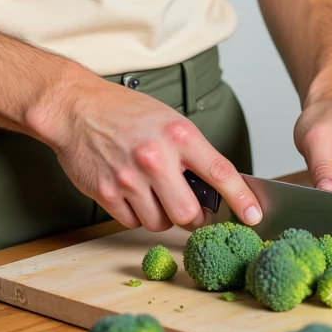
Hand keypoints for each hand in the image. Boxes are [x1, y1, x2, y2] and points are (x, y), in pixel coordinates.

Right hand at [40, 74, 262, 233]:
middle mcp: (156, 157)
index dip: (241, 200)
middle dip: (191, 217)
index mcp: (178, 134)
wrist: (76, 108)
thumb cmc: (124, 112)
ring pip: (159, 223)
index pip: (221, 173)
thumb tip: (216, 189)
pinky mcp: (107, 193)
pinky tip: (129, 191)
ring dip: (159, 215)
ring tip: (149, 190)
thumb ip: (191, 153)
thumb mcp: (168, 120)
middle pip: (189, 214)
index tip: (254, 216)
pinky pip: (132, 223)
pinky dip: (135, 214)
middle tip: (186, 207)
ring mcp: (130, 177)